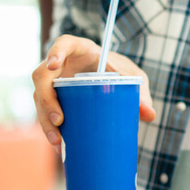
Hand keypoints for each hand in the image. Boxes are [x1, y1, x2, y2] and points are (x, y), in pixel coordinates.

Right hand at [32, 34, 155, 153]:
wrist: (114, 79)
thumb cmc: (121, 71)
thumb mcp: (134, 78)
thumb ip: (141, 92)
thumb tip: (150, 114)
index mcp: (80, 49)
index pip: (63, 43)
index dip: (55, 52)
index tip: (54, 65)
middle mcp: (61, 64)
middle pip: (42, 76)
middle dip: (47, 99)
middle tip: (59, 120)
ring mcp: (53, 81)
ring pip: (39, 98)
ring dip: (45, 120)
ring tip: (58, 141)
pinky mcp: (53, 99)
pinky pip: (45, 113)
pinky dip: (51, 130)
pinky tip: (59, 146)